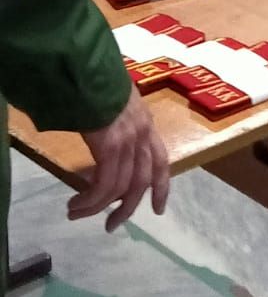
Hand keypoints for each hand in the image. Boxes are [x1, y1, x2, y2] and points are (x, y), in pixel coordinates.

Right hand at [70, 86, 169, 232]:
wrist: (90, 71)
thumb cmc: (98, 85)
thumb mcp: (117, 106)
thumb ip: (118, 127)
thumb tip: (105, 150)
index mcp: (146, 124)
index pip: (161, 160)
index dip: (161, 187)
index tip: (158, 210)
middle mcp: (142, 134)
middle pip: (141, 182)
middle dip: (126, 208)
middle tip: (111, 226)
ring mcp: (128, 141)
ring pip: (119, 188)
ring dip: (97, 207)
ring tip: (77, 214)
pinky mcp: (111, 147)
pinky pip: (103, 185)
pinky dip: (90, 199)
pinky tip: (76, 203)